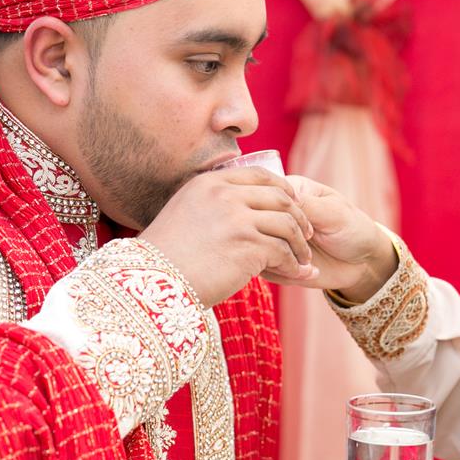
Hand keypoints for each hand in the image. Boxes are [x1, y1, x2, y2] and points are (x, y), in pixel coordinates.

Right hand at [139, 169, 318, 305]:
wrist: (151, 284)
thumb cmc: (164, 258)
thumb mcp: (184, 215)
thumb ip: (211, 205)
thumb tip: (236, 205)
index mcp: (210, 182)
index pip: (259, 175)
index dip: (283, 189)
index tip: (294, 204)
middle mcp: (225, 194)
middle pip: (280, 197)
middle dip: (300, 216)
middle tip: (308, 235)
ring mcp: (237, 219)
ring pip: (287, 225)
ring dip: (300, 244)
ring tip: (304, 259)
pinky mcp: (247, 246)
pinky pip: (282, 252)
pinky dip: (293, 264)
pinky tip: (296, 273)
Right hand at [264, 176, 397, 301]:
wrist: (363, 262)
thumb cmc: (353, 229)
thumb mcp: (333, 212)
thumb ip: (304, 205)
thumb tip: (272, 201)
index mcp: (289, 190)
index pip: (263, 192)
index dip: (279, 211)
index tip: (308, 226)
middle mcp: (275, 213)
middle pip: (254, 222)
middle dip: (280, 238)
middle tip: (309, 245)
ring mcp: (273, 238)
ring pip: (257, 247)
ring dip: (282, 258)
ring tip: (308, 261)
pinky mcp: (274, 261)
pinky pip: (265, 269)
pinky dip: (285, 273)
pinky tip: (306, 271)